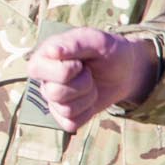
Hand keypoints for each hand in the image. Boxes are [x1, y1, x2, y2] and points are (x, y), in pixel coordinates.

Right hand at [26, 28, 159, 131]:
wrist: (126, 71)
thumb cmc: (108, 51)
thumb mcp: (97, 40)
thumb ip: (75, 43)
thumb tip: (52, 51)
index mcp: (43, 57)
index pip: (39, 70)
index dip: (66, 69)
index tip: (80, 62)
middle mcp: (44, 80)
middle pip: (54, 92)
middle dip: (82, 83)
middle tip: (89, 73)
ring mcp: (53, 101)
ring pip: (65, 109)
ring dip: (88, 97)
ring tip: (91, 84)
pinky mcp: (64, 117)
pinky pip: (71, 124)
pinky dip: (87, 112)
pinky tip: (90, 99)